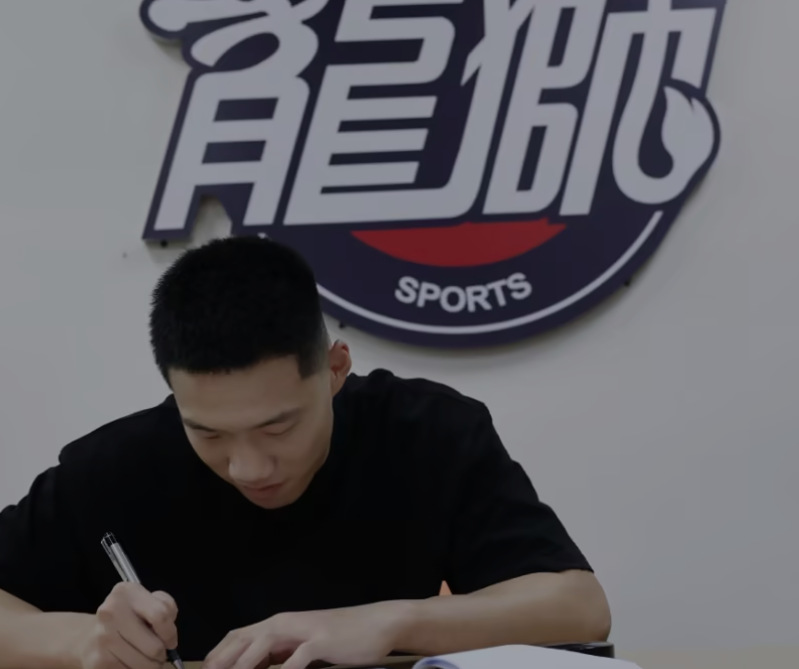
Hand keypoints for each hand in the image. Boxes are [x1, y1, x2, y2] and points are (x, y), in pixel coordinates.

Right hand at [74, 582, 178, 668]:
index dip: (171, 634)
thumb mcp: (148, 601)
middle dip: (162, 655)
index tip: (170, 642)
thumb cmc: (128, 617)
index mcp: (126, 592)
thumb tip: (169, 637)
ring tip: (146, 660)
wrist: (88, 637)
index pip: (160, 616)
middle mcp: (111, 612)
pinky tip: (129, 663)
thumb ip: (166, 608)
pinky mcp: (97, 662)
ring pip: (143, 665)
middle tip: (159, 655)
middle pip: (154, 647)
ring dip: (150, 666)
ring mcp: (102, 638)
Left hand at [204, 601, 414, 668]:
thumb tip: (260, 666)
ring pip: (263, 645)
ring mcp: (304, 631)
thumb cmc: (341, 637)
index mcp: (280, 624)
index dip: (219, 654)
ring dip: (244, 664)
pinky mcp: (322, 641)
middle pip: (244, 638)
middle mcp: (286, 623)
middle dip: (222, 660)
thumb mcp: (305, 645)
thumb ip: (282, 654)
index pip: (238, 636)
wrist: (377, 624)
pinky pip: (297, 658)